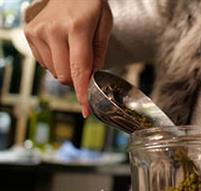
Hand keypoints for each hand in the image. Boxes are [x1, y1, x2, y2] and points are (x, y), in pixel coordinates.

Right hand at [25, 0, 112, 116]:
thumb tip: (92, 77)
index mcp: (77, 28)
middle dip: (77, 79)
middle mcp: (54, 31)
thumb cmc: (90, 5)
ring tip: (73, 49)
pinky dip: (55, 62)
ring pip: (54, 72)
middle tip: (86, 67)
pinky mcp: (29, 33)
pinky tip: (61, 47)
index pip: (79, 69)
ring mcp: (38, 32)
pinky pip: (44, 63)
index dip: (83, 93)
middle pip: (64, 76)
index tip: (86, 110)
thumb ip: (99, 53)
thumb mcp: (105, 25)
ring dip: (66, 69)